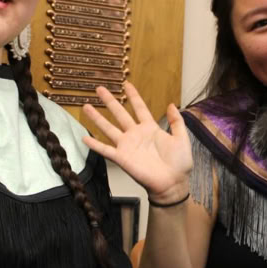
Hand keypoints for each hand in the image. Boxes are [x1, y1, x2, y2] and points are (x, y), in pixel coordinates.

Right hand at [81, 82, 192, 202]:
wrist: (173, 183)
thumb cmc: (179, 164)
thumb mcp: (182, 139)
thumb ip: (177, 122)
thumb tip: (172, 104)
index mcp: (150, 129)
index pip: (139, 108)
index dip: (133, 96)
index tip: (126, 84)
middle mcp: (136, 135)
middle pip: (120, 114)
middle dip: (109, 101)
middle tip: (99, 89)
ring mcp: (128, 146)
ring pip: (109, 128)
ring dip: (97, 118)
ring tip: (86, 106)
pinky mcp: (122, 158)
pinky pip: (105, 150)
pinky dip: (95, 144)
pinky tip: (84, 137)